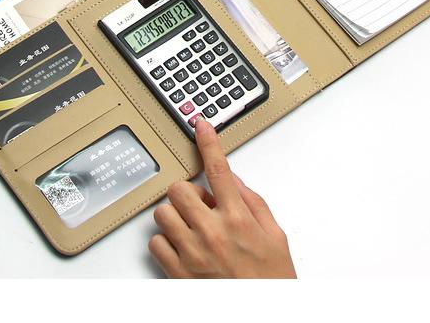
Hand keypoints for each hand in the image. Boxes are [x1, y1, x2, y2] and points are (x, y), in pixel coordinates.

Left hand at [148, 118, 296, 277]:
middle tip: (202, 205)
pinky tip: (184, 248)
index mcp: (238, 218)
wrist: (263, 317)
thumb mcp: (274, 236)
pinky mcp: (176, 272)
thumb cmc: (271, 281)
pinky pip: (154, 243)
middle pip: (179, 188)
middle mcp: (212, 231)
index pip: (219, 168)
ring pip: (163, 213)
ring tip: (193, 229)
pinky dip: (165, 242)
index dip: (208, 141)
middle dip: (188, 193)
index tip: (200, 125)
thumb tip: (233, 180)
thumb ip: (253, 202)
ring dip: (175, 216)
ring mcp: (191, 252)